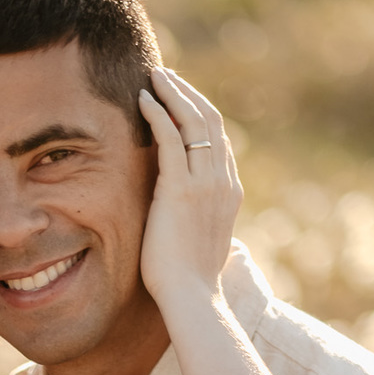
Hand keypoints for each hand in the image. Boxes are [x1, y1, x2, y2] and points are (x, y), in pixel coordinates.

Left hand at [137, 67, 242, 311]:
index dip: (201, 114)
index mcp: (229, 192)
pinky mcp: (180, 189)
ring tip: (155, 76)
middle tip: (168, 77)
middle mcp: (222, 182)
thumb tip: (185, 220)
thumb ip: (197, 222)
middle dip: (189, 94)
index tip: (181, 100)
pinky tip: (144, 99)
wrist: (191, 298)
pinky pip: (171, 138)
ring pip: (193, 121)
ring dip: (174, 94)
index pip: (219, 141)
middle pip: (211, 121)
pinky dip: (159, 113)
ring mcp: (204, 183)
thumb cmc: (188, 282)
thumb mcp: (198, 243)